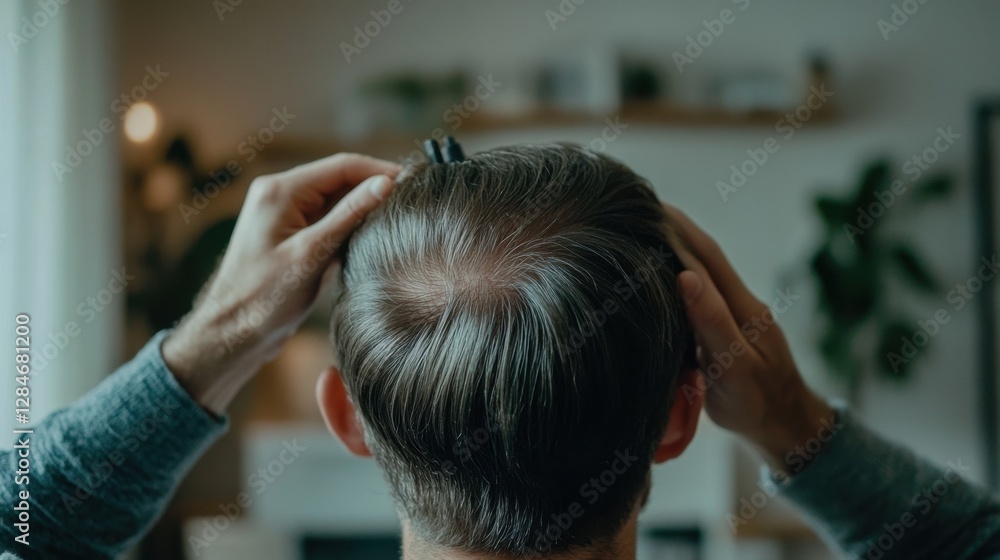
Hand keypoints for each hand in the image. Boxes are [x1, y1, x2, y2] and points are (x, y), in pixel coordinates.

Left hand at [163, 153, 399, 415]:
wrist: (230, 334)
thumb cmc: (262, 298)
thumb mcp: (312, 254)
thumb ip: (349, 215)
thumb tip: (385, 184)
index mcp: (279, 191)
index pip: (341, 166)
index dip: (379, 171)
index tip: (413, 181)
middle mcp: (280, 195)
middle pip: (340, 180)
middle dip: (374, 189)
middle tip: (411, 202)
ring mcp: (285, 216)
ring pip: (336, 202)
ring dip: (363, 210)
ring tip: (398, 221)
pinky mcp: (291, 236)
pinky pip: (327, 221)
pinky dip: (349, 227)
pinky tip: (371, 239)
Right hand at [663, 204, 835, 469]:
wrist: (786, 427)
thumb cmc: (757, 404)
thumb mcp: (734, 367)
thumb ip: (711, 321)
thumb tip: (684, 274)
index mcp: (741, 307)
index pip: (703, 255)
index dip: (675, 228)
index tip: (646, 205)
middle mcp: (739, 302)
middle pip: (703, 253)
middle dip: (673, 226)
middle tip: (637, 203)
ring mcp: (735, 314)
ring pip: (702, 269)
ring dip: (675, 244)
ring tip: (644, 226)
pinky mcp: (727, 328)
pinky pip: (700, 290)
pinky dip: (678, 271)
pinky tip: (661, 269)